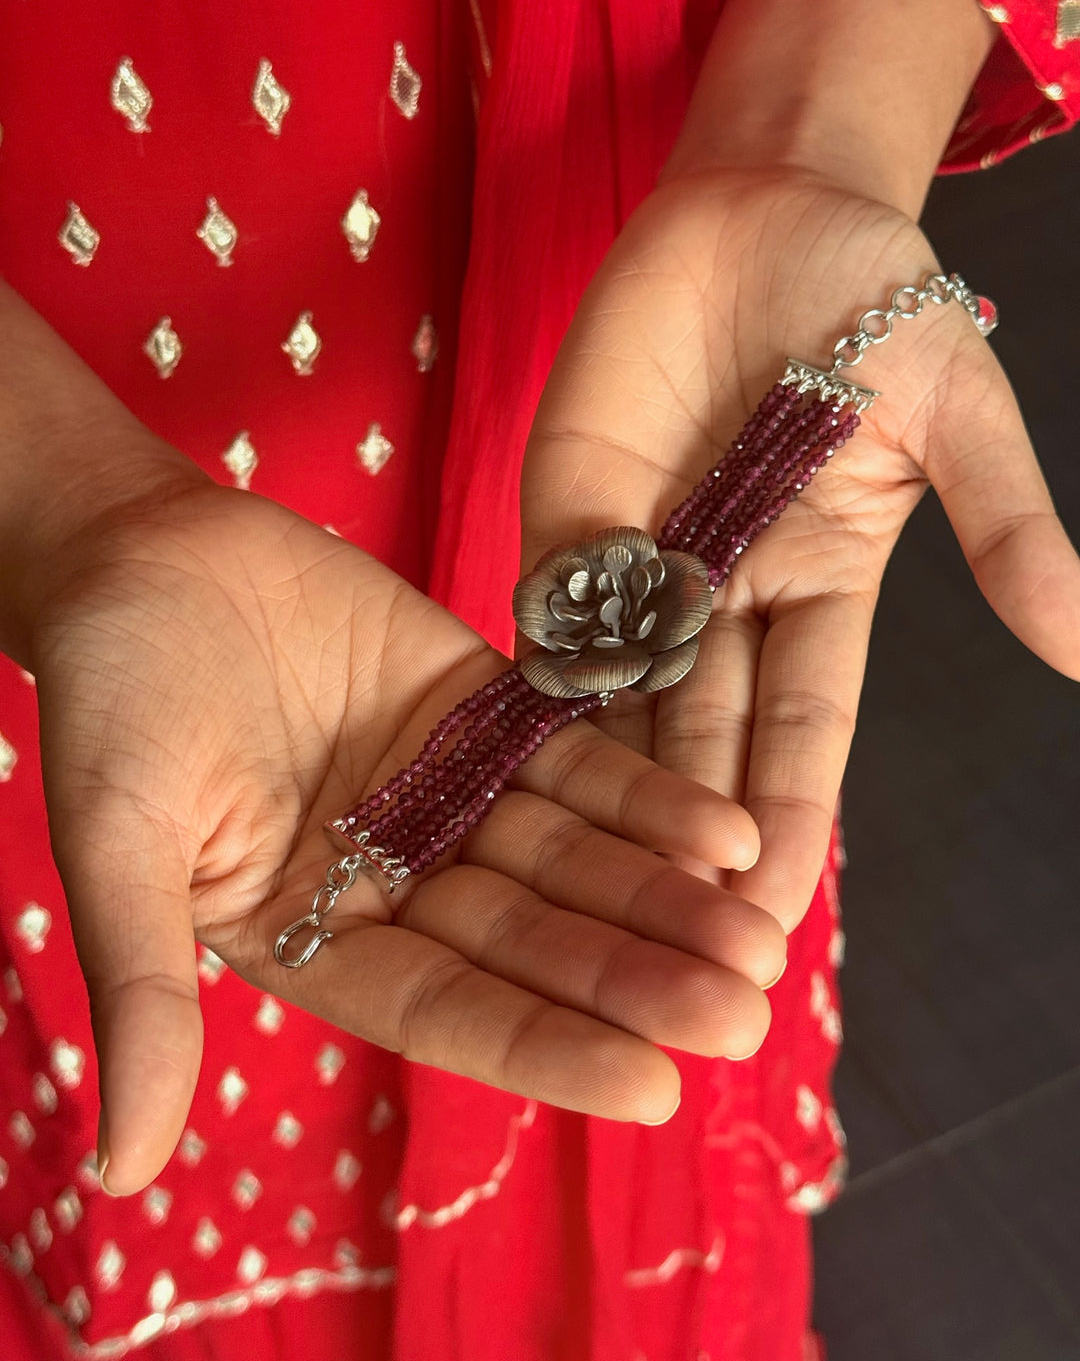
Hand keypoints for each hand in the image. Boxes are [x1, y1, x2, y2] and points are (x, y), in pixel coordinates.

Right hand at [30, 479, 778, 1194]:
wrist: (142, 552)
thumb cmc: (109, 697)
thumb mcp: (117, 842)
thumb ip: (141, 989)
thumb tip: (121, 1174)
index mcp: (313, 937)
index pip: (444, 1011)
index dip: (545, 1046)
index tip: (654, 1088)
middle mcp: (395, 881)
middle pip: (531, 940)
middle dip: (635, 976)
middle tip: (743, 1012)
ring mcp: (447, 795)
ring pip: (569, 858)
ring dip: (663, 895)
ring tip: (759, 934)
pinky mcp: (481, 711)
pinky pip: (572, 758)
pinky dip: (644, 792)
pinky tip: (725, 831)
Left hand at [521, 166, 1079, 929]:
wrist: (766, 202)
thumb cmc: (872, 297)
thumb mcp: (957, 410)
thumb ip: (1004, 526)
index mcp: (822, 586)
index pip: (804, 725)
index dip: (791, 814)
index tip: (775, 911)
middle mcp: (727, 597)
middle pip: (706, 736)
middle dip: (690, 837)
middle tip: (667, 946)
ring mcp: (642, 560)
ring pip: (621, 696)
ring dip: (606, 791)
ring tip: (584, 890)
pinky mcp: (570, 513)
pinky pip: (550, 610)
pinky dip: (534, 681)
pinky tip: (508, 764)